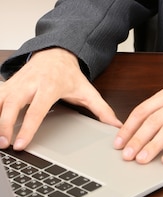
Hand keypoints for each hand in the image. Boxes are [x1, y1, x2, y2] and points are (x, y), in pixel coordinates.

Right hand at [0, 48, 120, 150]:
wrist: (55, 53)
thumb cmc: (69, 74)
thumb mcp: (87, 90)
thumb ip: (101, 109)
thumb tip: (116, 126)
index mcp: (50, 86)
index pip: (37, 109)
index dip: (28, 127)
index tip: (21, 144)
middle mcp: (31, 83)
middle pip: (13, 104)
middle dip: (4, 124)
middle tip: (3, 144)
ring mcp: (17, 83)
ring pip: (1, 99)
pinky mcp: (8, 84)